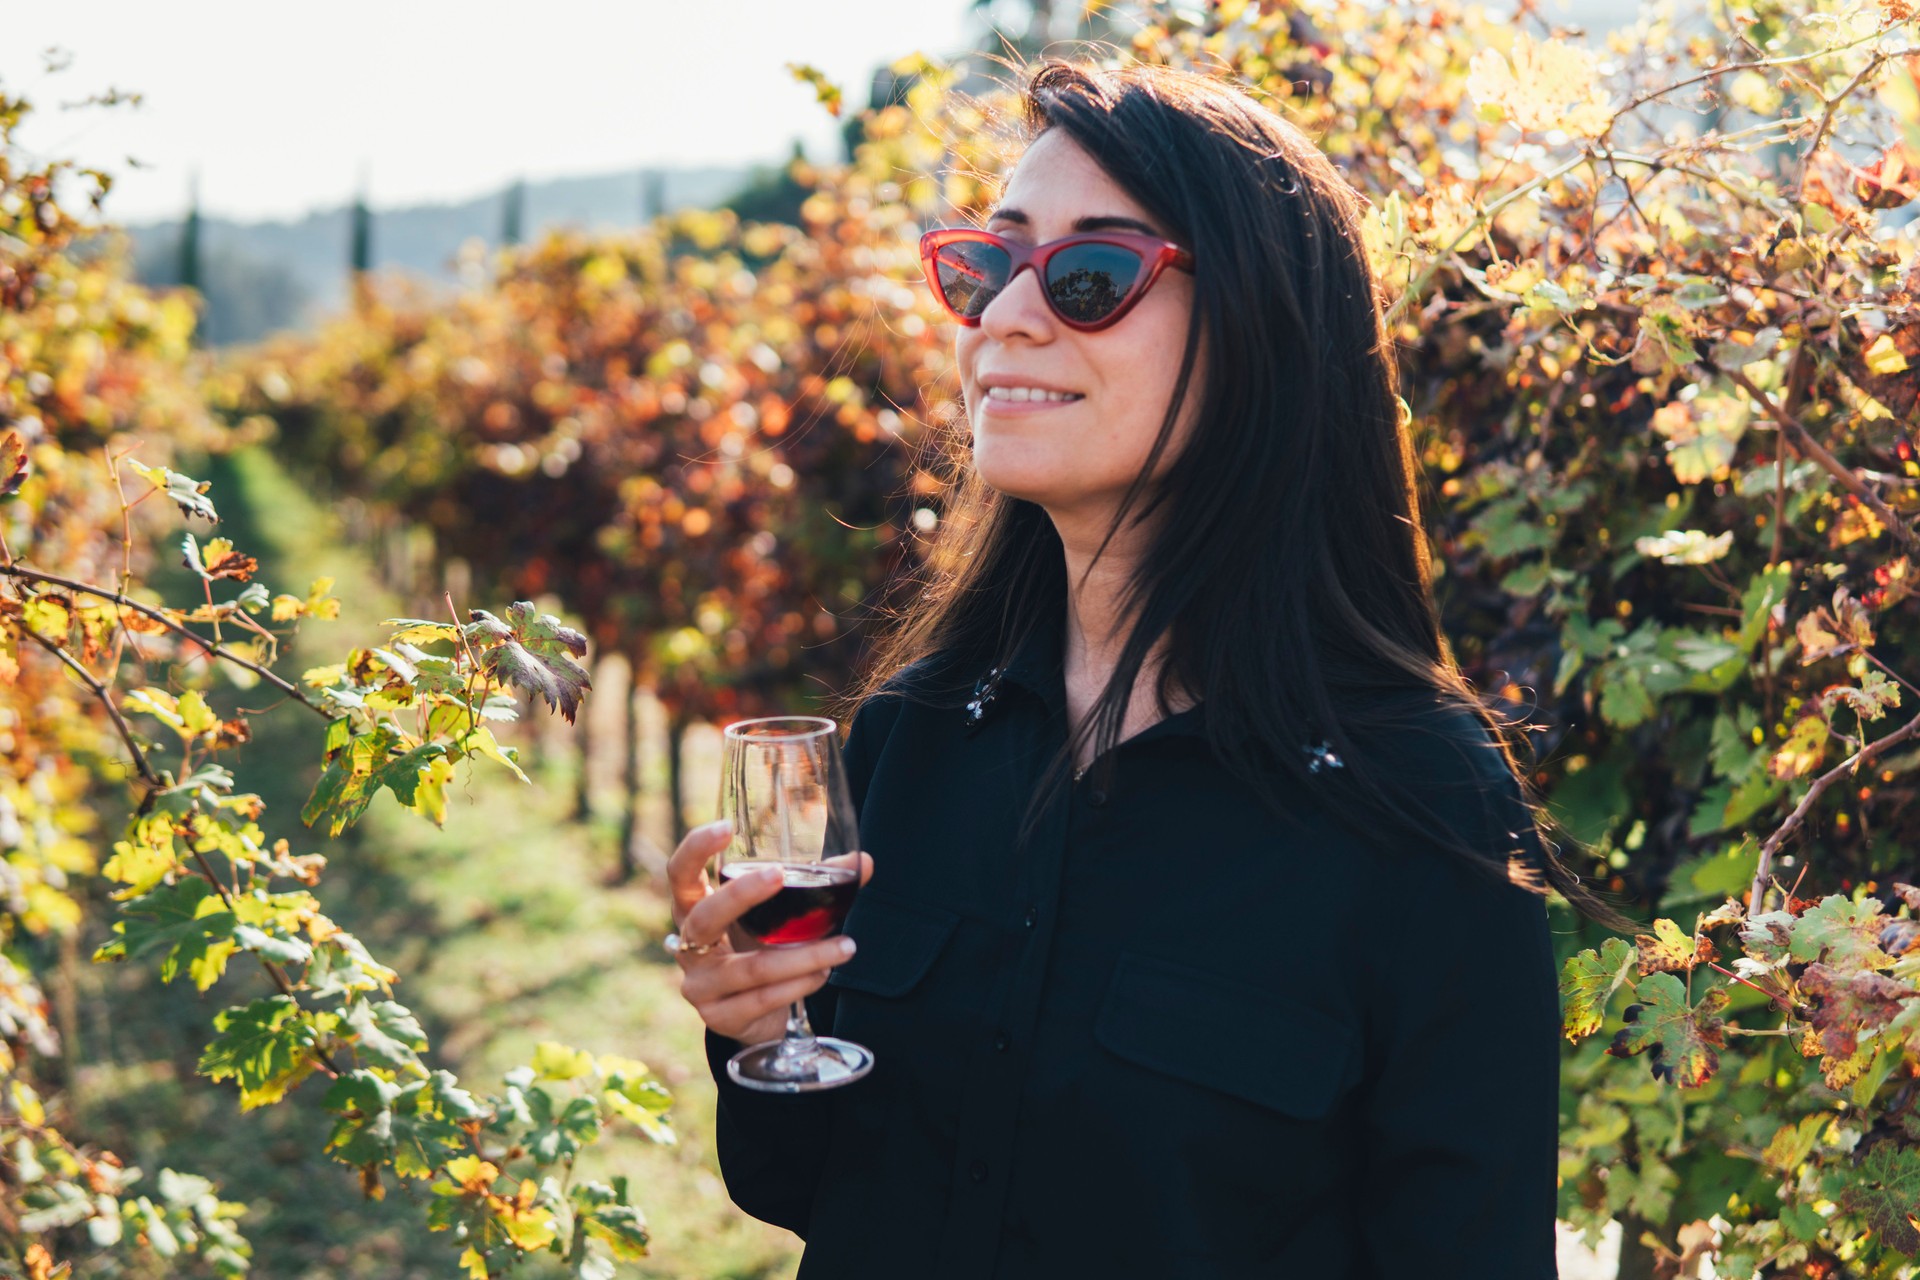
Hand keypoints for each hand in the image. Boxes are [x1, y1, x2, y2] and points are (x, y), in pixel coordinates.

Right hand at [666, 818, 873, 1046]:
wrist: (753, 1018)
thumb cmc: (759, 950)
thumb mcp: (777, 916)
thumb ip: (812, 885)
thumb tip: (864, 862)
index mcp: (695, 910)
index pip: (680, 874)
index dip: (695, 850)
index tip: (725, 828)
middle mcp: (689, 946)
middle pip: (705, 916)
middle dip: (742, 895)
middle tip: (781, 875)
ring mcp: (700, 985)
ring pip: (752, 968)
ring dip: (804, 957)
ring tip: (844, 946)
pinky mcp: (719, 1016)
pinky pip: (763, 998)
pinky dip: (799, 985)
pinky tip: (824, 974)